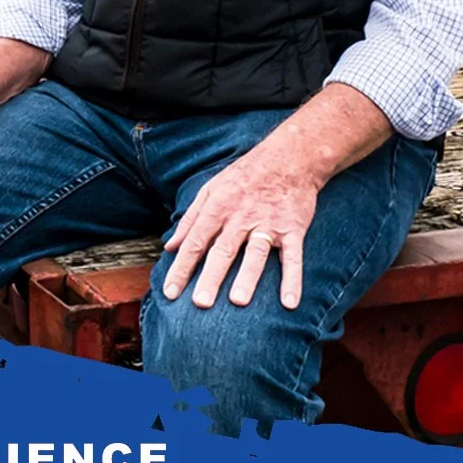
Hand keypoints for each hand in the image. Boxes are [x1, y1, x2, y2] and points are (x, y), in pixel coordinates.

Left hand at [161, 147, 318, 310]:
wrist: (288, 158)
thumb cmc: (243, 177)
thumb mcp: (210, 189)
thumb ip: (190, 219)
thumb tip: (169, 247)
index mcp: (218, 207)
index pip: (195, 242)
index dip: (181, 267)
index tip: (169, 292)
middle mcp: (241, 217)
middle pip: (223, 250)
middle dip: (210, 277)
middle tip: (200, 304)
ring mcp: (268, 223)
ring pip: (256, 254)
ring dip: (247, 277)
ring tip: (238, 301)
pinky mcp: (293, 228)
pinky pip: (293, 257)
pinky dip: (293, 279)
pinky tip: (289, 302)